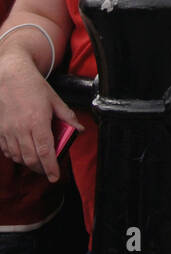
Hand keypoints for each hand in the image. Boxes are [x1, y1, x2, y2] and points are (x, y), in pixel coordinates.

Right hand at [0, 50, 83, 182]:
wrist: (9, 76)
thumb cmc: (32, 86)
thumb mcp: (54, 99)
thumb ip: (67, 116)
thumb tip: (79, 129)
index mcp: (38, 121)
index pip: (45, 151)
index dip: (51, 167)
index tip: (55, 176)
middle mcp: (21, 129)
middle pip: (31, 159)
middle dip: (41, 169)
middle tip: (48, 171)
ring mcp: (8, 131)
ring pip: (18, 157)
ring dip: (28, 164)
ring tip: (37, 163)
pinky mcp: (0, 131)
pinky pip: (7, 151)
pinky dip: (16, 156)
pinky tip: (23, 154)